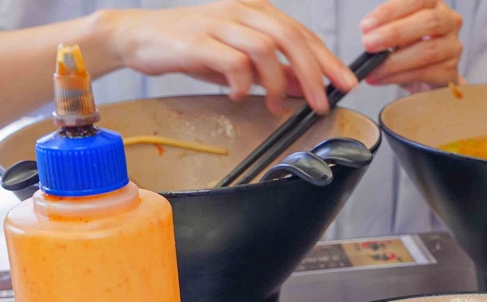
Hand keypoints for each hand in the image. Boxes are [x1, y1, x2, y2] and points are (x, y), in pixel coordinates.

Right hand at [102, 0, 356, 112]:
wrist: (139, 38)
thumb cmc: (191, 47)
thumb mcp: (239, 59)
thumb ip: (273, 71)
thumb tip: (306, 86)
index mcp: (256, 11)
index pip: (302, 34)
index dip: (328, 60)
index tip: (347, 84)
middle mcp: (241, 10)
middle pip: (291, 37)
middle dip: (313, 73)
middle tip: (321, 102)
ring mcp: (219, 23)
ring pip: (265, 48)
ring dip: (277, 83)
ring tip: (276, 105)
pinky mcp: (198, 40)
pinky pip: (232, 61)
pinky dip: (243, 83)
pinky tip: (240, 96)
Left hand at [359, 0, 463, 89]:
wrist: (428, 78)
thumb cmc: (411, 48)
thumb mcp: (398, 31)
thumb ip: (387, 28)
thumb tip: (368, 36)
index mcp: (434, 4)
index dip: (391, 11)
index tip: (366, 25)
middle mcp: (449, 21)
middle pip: (429, 21)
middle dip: (395, 33)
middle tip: (368, 44)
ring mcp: (452, 47)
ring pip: (427, 51)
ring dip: (394, 61)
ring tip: (372, 68)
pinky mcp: (450, 72)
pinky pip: (423, 73)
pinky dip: (397, 76)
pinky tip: (380, 78)